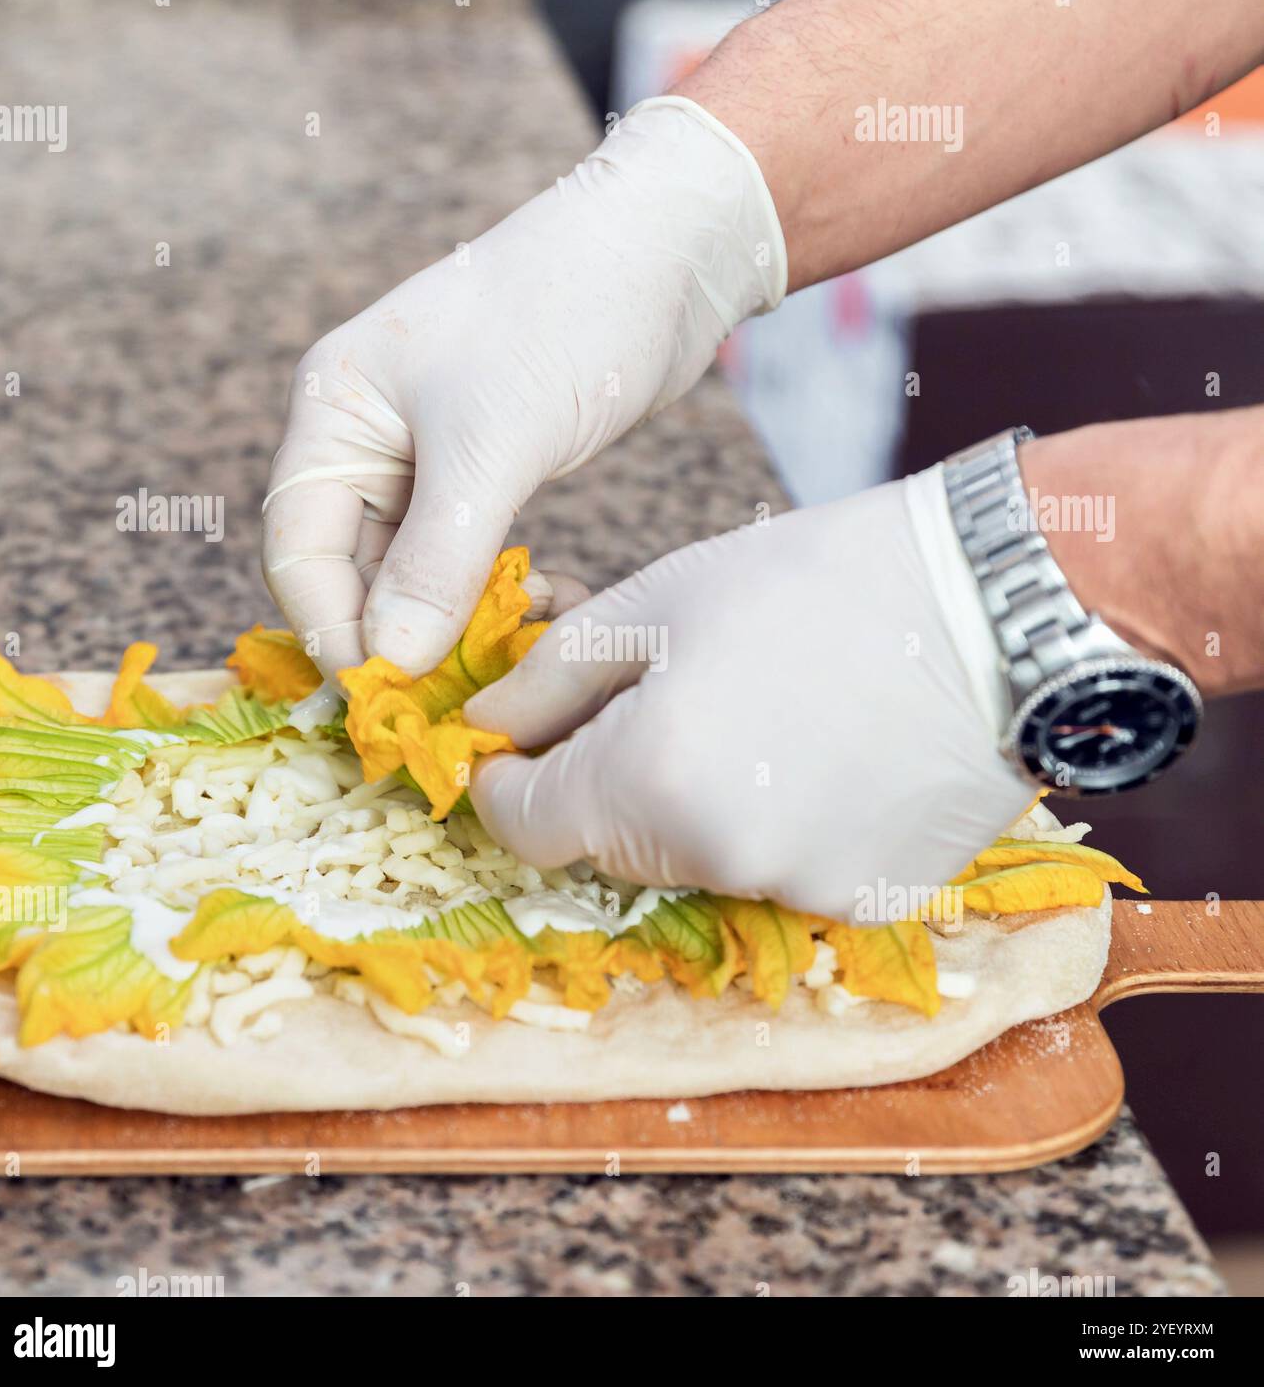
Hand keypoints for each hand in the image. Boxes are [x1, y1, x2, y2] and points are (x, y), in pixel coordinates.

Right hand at [262, 97, 784, 681]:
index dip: (331, 628)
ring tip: (506, 652)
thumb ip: (436, 556)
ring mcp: (430, 457)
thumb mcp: (492, 441)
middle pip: (351, 569)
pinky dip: (494, 593)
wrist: (664, 252)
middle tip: (449, 698)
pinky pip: (468, 557)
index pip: (299, 548)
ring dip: (452, 622)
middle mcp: (368, 438)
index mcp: (335, 411)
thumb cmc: (563, 315)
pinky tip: (541, 606)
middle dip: (395, 636)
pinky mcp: (489, 472)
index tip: (385, 696)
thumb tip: (390, 660)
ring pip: (414, 571)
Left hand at [465, 466, 1033, 920]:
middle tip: (659, 699)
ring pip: (693, 859)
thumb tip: (488, 727)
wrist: (993, 607)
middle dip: (606, 781)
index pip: (525, 828)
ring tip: (754, 714)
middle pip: (610, 846)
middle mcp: (716, 862)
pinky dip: (773, 824)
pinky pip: (776, 870)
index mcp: (648, 783)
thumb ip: (552, 677)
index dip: (507, 784)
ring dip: (691, 804)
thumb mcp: (656, 602)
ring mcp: (797, 890)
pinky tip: (819, 755)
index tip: (519, 745)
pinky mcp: (864, 899)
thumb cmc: (813, 582)